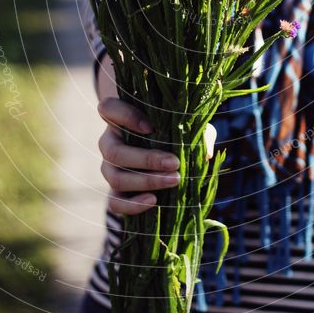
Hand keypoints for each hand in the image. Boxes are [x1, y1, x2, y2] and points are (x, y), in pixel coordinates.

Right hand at [97, 97, 215, 215]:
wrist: (162, 152)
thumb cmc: (172, 128)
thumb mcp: (184, 123)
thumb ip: (195, 131)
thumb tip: (205, 153)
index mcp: (120, 117)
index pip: (108, 108)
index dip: (125, 117)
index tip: (151, 127)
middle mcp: (109, 141)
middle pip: (114, 152)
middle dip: (146, 159)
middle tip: (175, 163)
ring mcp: (109, 167)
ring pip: (115, 177)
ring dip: (145, 181)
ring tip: (174, 180)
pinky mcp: (116, 191)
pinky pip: (114, 202)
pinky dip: (132, 204)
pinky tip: (154, 201)